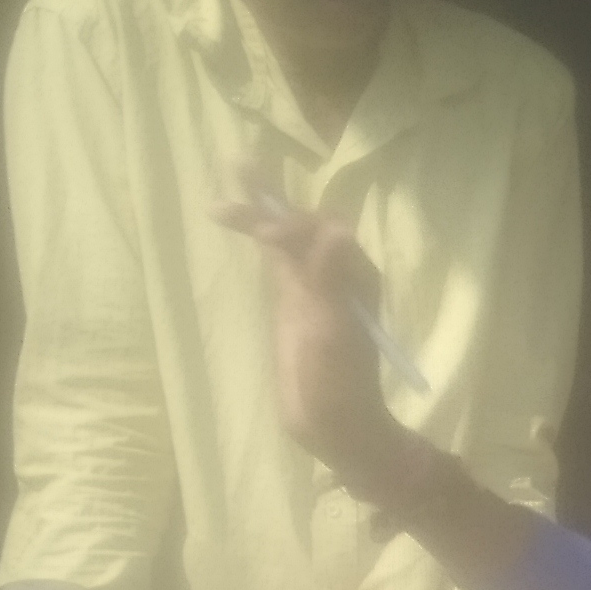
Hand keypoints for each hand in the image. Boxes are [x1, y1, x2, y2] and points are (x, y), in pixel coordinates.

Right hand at [215, 190, 408, 488]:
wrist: (333, 426)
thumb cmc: (338, 385)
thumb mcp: (333, 334)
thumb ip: (332, 283)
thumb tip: (335, 231)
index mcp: (357, 277)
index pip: (324, 232)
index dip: (294, 226)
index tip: (263, 236)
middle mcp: (338, 274)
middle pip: (303, 222)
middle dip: (272, 197)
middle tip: (237, 163)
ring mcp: (314, 285)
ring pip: (287, 235)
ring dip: (261, 206)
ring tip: (233, 170)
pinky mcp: (294, 300)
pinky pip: (278, 256)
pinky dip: (260, 234)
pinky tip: (239, 219)